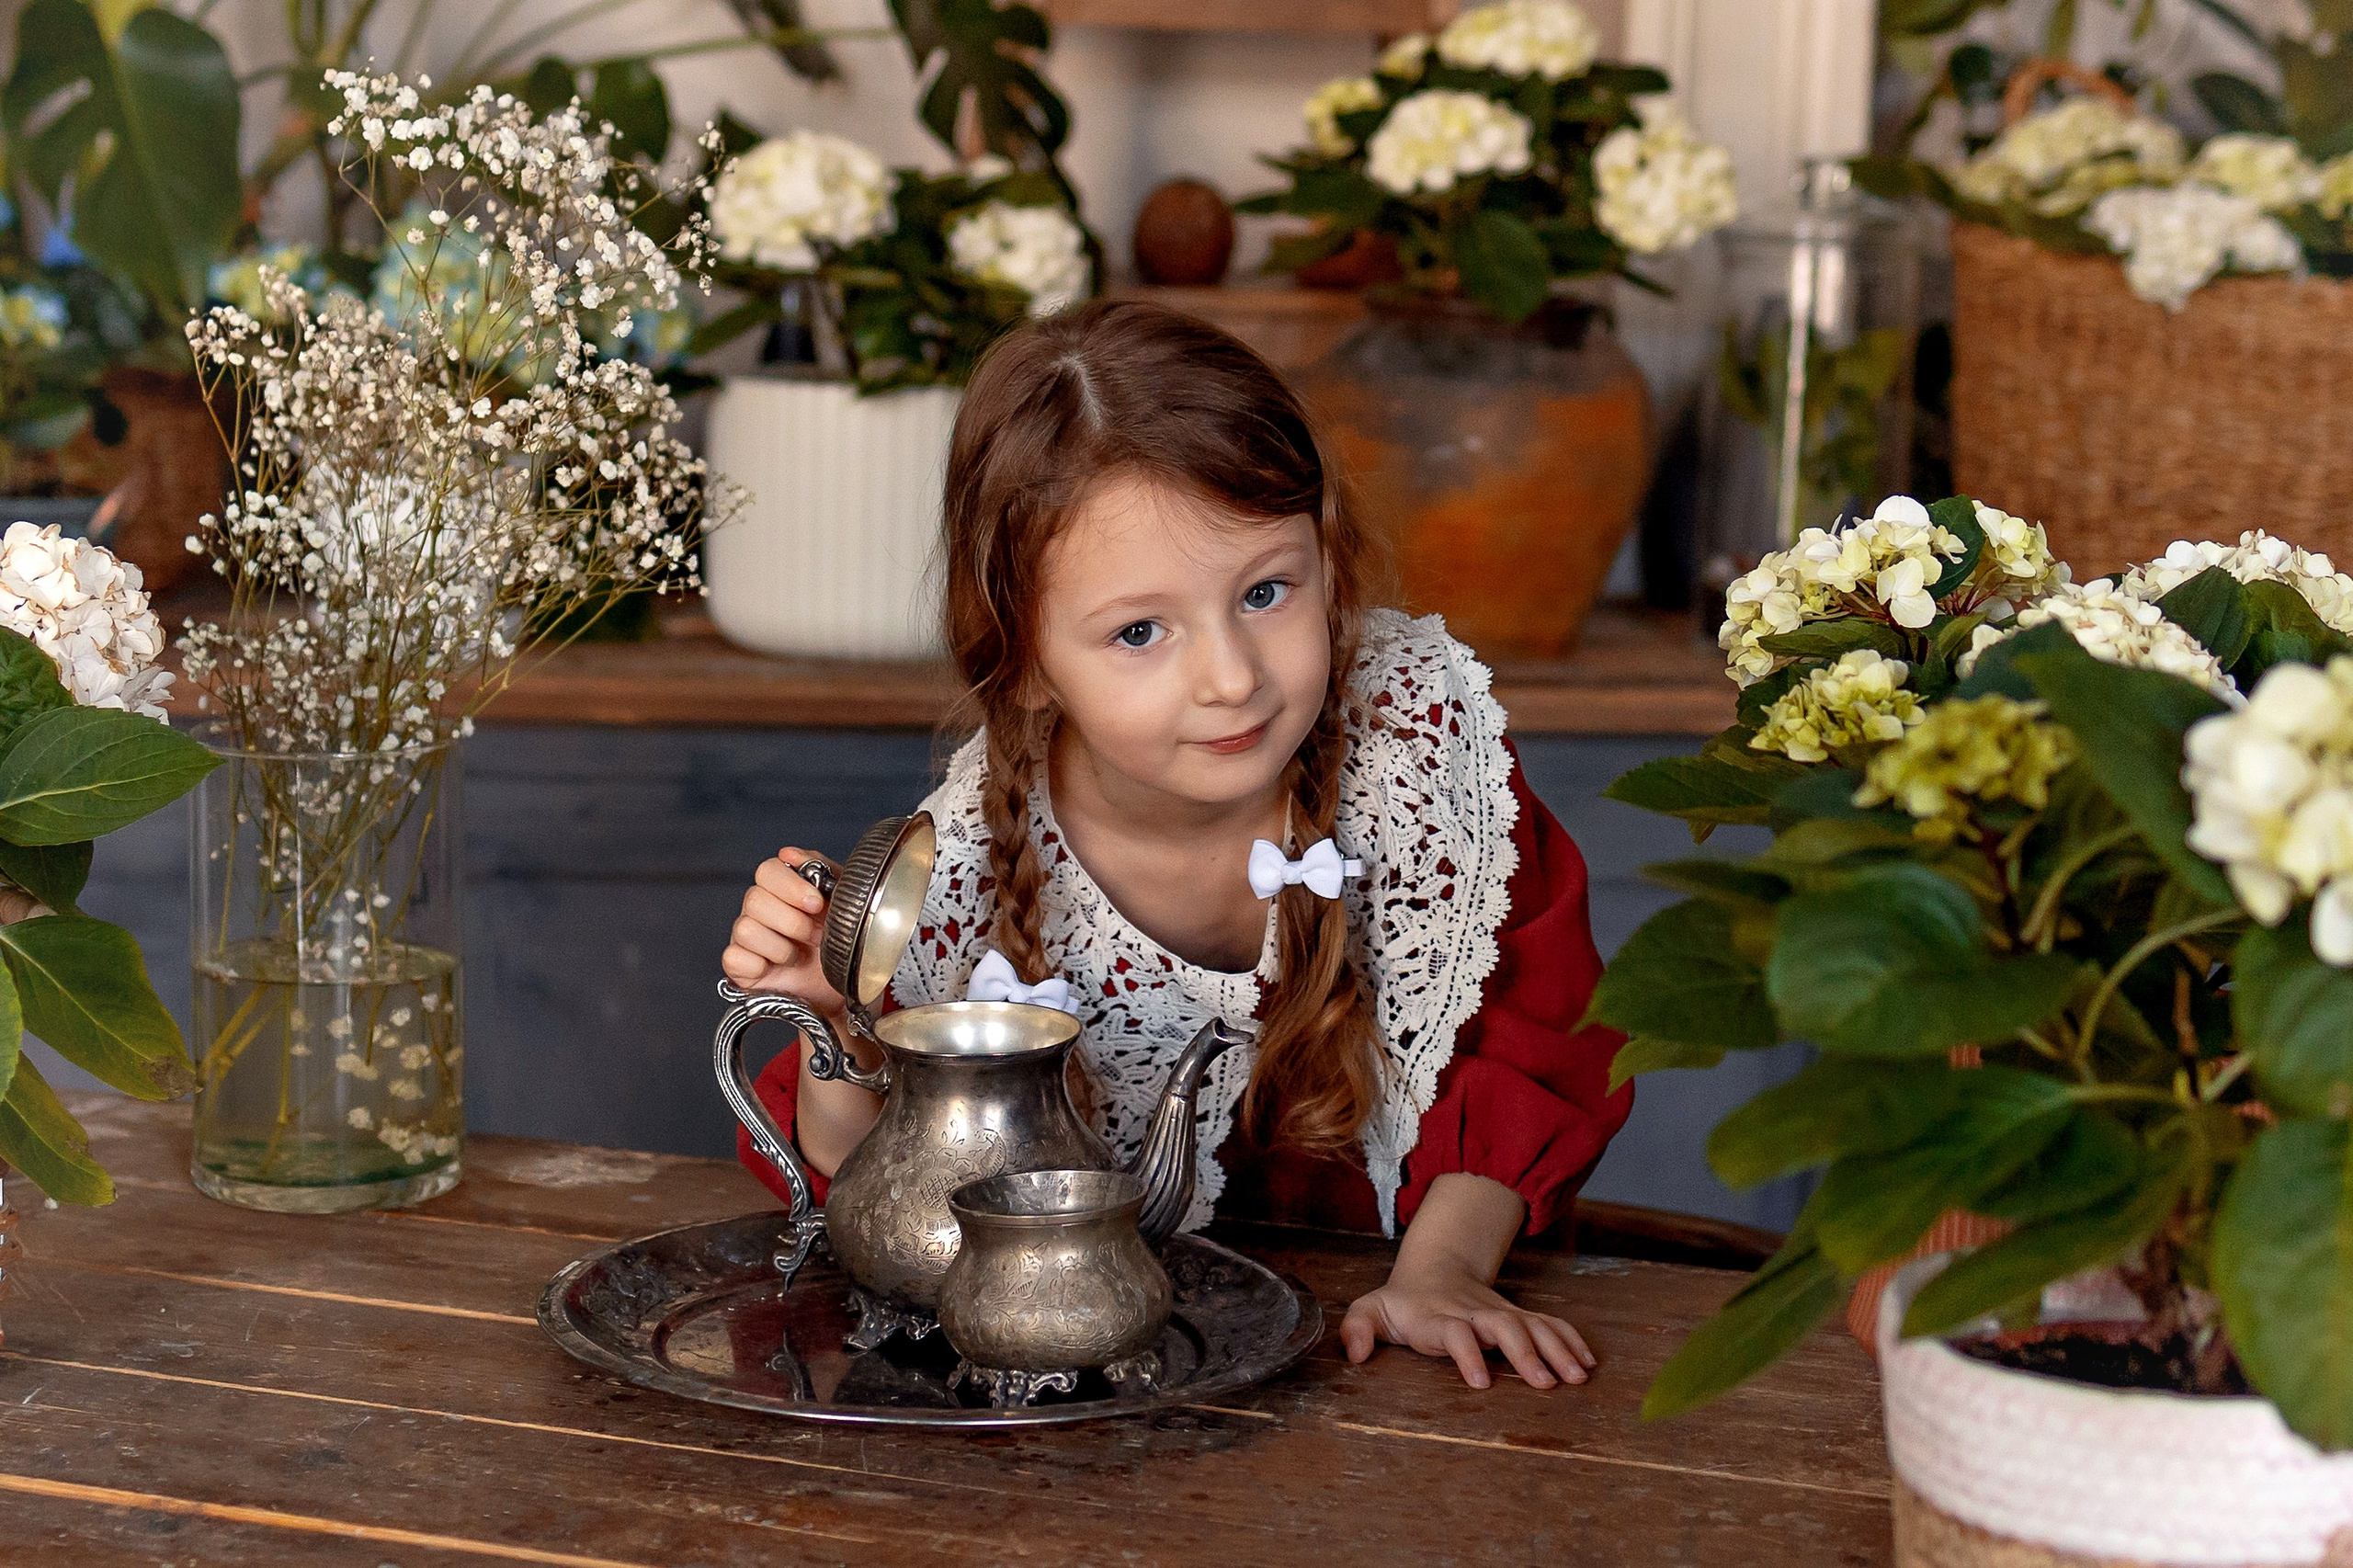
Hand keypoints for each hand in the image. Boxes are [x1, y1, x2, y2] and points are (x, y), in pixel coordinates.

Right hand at [719, 848, 846, 1013]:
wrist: (840, 986)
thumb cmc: (838, 941)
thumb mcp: (843, 901)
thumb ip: (822, 870)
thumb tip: (790, 853)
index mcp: (782, 887)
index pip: (768, 870)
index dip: (791, 886)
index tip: (816, 904)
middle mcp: (759, 907)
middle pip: (754, 899)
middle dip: (792, 922)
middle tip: (816, 936)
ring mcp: (746, 935)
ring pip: (745, 928)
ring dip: (781, 947)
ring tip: (799, 956)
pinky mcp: (738, 964)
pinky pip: (734, 957)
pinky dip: (760, 965)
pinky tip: (777, 968)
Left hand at [1340, 1254, 1595, 1390]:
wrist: (1435, 1268)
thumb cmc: (1403, 1303)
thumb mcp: (1371, 1310)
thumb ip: (1357, 1328)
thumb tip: (1354, 1355)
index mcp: (1438, 1315)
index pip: (1454, 1331)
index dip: (1468, 1354)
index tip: (1481, 1382)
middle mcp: (1474, 1311)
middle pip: (1503, 1326)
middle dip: (1525, 1353)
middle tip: (1546, 1384)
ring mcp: (1500, 1311)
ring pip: (1532, 1324)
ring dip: (1556, 1348)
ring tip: (1577, 1377)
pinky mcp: (1518, 1314)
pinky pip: (1549, 1324)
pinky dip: (1569, 1339)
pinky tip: (1587, 1361)